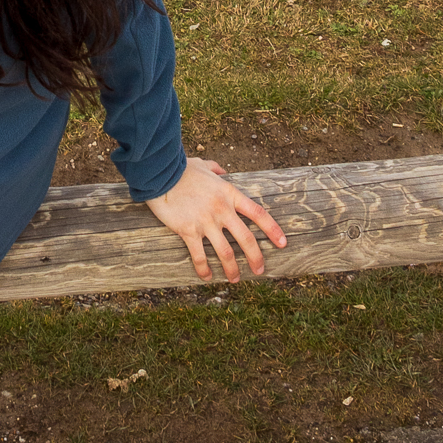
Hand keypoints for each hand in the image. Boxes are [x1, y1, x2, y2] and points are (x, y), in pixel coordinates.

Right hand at [146, 156, 286, 282]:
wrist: (160, 172)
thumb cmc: (181, 168)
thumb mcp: (203, 164)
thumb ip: (216, 169)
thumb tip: (223, 170)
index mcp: (228, 193)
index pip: (257, 213)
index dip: (272, 229)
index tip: (283, 243)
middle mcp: (221, 209)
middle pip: (246, 239)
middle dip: (256, 258)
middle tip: (260, 270)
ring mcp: (206, 222)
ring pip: (226, 253)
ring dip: (233, 269)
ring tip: (235, 278)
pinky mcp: (189, 231)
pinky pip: (199, 257)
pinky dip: (204, 270)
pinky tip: (207, 277)